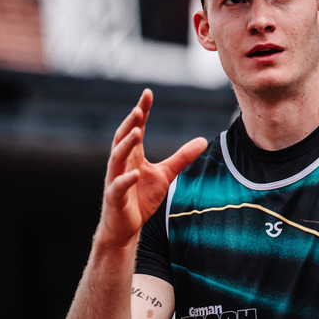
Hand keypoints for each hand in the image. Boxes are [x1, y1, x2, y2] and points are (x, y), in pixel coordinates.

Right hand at [99, 89, 207, 245]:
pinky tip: (136, 174)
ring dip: (125, 145)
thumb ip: (182, 157)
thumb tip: (203, 140)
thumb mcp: (166, 174)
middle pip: (122, 138)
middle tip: (140, 109)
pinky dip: (126, 179)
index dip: (142, 111)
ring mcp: (115, 179)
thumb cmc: (141, 197)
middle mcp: (121, 163)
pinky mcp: (115, 198)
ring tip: (137, 132)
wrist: (125, 226)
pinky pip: (118, 187)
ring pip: (116, 158)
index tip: (148, 93)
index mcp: (132, 155)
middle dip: (130, 123)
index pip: (136, 128)